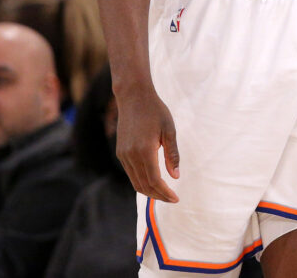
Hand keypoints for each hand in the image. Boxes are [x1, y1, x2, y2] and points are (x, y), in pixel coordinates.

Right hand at [115, 87, 179, 202]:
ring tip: (163, 193)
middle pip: (144, 185)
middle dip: (158, 195)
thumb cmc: (155, 111)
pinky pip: (130, 173)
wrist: (134, 97)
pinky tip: (152, 181)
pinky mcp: (120, 152)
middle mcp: (131, 156)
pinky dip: (141, 181)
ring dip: (149, 190)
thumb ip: (172, 155)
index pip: (155, 181)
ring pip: (135, 181)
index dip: (165, 193)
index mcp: (145, 151)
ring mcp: (123, 155)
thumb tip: (176, 177)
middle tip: (171, 199)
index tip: (176, 199)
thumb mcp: (169, 130)